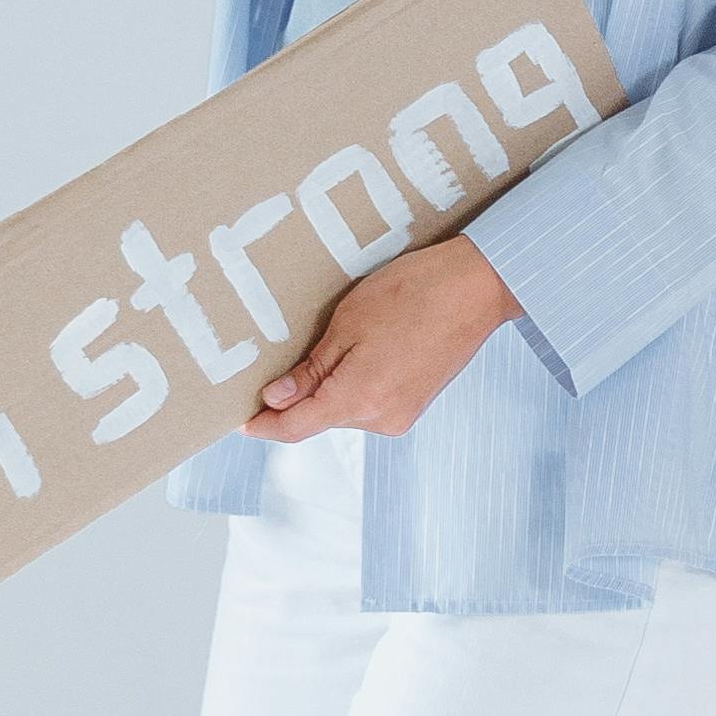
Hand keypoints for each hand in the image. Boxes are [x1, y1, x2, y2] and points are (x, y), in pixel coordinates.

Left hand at [248, 233, 521, 442]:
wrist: (477, 287)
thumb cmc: (413, 293)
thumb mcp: (348, 323)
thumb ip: (311, 370)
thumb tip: (276, 400)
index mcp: (360, 398)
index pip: (294, 428)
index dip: (262, 425)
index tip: (238, 419)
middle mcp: (381, 418)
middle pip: (319, 420)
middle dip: (295, 400)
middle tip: (277, 364)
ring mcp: (401, 414)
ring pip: (344, 412)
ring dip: (327, 390)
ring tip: (327, 346)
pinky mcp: (414, 405)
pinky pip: (368, 405)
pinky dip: (352, 387)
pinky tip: (357, 353)